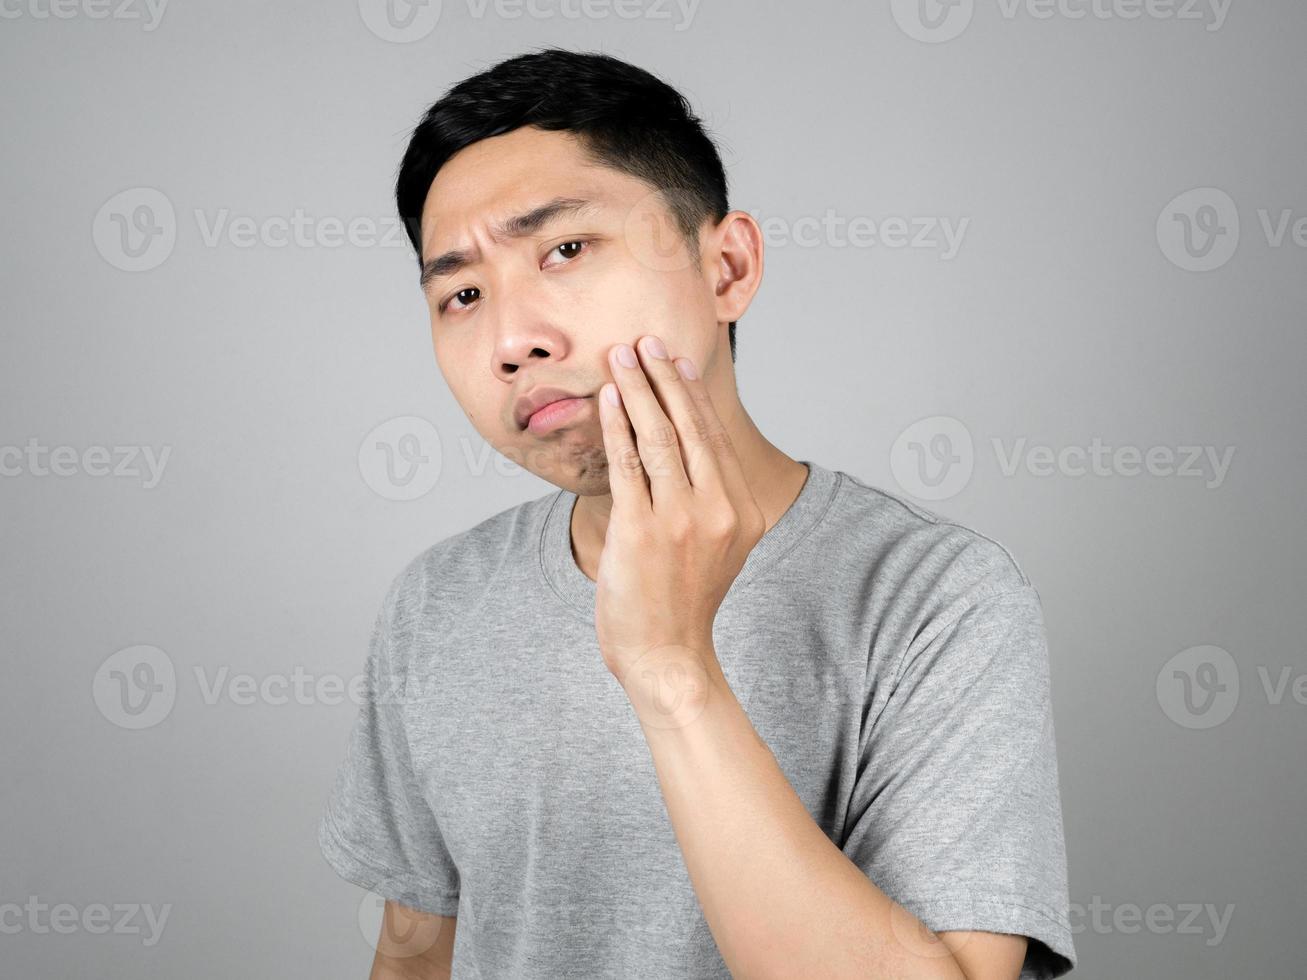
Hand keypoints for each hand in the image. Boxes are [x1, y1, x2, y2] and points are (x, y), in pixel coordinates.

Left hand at [594, 334, 765, 687]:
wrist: (667, 655)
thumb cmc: (682, 602)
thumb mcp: (717, 546)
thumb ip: (711, 500)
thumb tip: (687, 446)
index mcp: (743, 511)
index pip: (713, 436)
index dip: (691, 393)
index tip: (674, 360)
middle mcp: (718, 509)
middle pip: (688, 426)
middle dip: (662, 377)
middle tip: (642, 342)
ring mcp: (680, 519)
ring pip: (657, 436)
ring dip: (635, 389)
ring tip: (618, 357)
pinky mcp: (642, 530)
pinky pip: (627, 463)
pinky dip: (616, 425)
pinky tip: (606, 399)